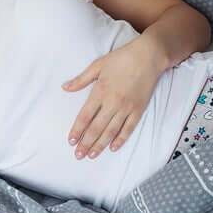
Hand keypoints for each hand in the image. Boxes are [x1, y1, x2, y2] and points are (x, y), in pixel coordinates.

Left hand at [61, 41, 163, 158]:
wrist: (148, 56)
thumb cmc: (121, 58)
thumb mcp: (97, 65)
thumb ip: (81, 80)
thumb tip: (65, 87)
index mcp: (100, 92)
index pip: (85, 116)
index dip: (77, 130)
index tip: (70, 141)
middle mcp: (112, 102)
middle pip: (96, 128)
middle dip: (86, 143)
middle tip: (78, 155)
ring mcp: (126, 107)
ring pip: (111, 131)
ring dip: (100, 145)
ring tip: (92, 155)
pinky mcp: (138, 109)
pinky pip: (128, 128)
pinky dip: (120, 139)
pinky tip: (113, 148)